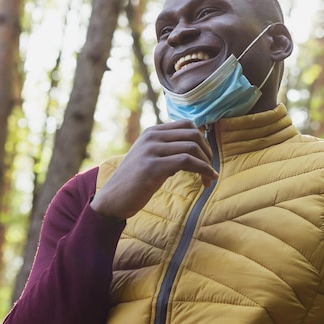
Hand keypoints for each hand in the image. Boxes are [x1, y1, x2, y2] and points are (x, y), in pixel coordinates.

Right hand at [90, 120, 216, 219]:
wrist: (112, 199)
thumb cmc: (134, 182)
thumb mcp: (150, 158)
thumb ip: (168, 150)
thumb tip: (196, 150)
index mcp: (152, 131)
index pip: (187, 124)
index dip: (202, 140)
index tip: (207, 157)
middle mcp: (152, 136)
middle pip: (193, 133)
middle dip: (207, 151)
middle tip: (211, 169)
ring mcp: (152, 150)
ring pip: (192, 146)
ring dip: (207, 163)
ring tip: (209, 179)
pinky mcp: (153, 166)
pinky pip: (187, 161)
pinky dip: (203, 170)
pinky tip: (207, 180)